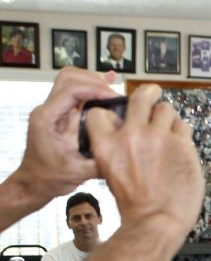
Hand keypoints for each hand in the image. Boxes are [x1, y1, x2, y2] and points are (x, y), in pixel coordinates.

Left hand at [13, 68, 118, 204]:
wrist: (36, 182)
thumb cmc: (50, 177)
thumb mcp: (78, 172)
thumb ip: (100, 159)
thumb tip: (124, 146)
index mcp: (47, 119)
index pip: (71, 90)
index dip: (95, 89)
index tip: (114, 97)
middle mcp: (48, 110)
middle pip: (69, 77)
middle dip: (94, 80)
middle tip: (114, 93)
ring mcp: (55, 110)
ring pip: (72, 81)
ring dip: (93, 82)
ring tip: (113, 91)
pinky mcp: (62, 114)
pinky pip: (76, 93)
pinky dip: (92, 87)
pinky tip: (108, 82)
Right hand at [87, 83, 201, 235]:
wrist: (157, 220)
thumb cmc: (136, 205)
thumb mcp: (111, 173)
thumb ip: (116, 149)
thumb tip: (126, 133)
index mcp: (107, 145)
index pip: (100, 113)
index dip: (109, 112)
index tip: (119, 113)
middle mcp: (132, 135)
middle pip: (140, 98)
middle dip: (147, 93)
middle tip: (153, 92)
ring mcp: (160, 137)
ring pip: (166, 110)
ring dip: (167, 118)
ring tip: (169, 131)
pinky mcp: (182, 144)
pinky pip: (183, 127)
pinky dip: (182, 133)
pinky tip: (180, 145)